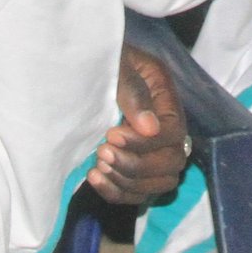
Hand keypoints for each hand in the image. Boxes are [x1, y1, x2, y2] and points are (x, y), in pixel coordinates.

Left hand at [91, 44, 190, 203]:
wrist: (77, 64)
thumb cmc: (99, 58)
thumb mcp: (117, 64)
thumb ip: (133, 91)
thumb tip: (150, 128)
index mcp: (165, 97)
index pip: (173, 132)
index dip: (145, 142)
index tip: (111, 134)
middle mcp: (166, 127)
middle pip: (172, 162)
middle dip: (136, 164)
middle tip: (102, 152)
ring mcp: (153, 151)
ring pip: (160, 183)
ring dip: (127, 181)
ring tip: (98, 165)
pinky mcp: (136, 169)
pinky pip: (138, 194)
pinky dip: (117, 193)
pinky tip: (93, 177)